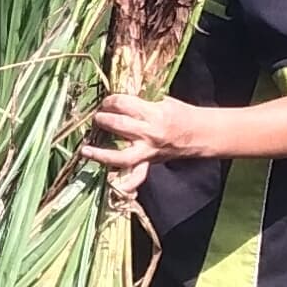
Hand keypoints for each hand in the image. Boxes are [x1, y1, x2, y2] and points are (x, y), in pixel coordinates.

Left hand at [81, 93, 205, 188]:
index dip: (111, 101)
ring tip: (86, 150)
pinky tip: (114, 187)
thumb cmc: (181, 114)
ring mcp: (149, 151)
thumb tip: (119, 100)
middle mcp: (149, 133)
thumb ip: (141, 102)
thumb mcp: (162, 101)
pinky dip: (126, 184)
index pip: (123, 104)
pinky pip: (137, 176)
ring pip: (120, 156)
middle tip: (97, 118)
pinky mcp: (150, 162)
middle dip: (103, 119)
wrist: (201, 134)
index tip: (106, 102)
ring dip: (100, 153)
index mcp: (153, 113)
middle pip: (118, 126)